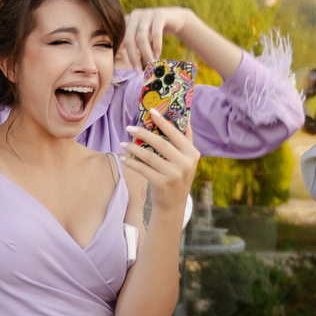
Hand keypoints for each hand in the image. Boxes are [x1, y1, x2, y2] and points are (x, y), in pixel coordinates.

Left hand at [117, 7, 194, 73]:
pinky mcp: (160, 14)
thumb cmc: (154, 30)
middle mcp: (135, 15)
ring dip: (146, 53)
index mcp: (127, 20)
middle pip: (129, 40)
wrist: (175, 18)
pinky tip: (158, 55)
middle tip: (138, 71)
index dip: (122, 54)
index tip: (125, 66)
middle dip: (133, 57)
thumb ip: (129, 41)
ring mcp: (147, 13)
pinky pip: (156, 32)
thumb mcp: (141, 35)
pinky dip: (156, 46)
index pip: (120, 39)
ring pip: (142, 38)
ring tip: (150, 63)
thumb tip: (117, 51)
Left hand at [123, 103, 200, 222]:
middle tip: (130, 127)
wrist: (173, 203)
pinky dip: (132, 163)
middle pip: (160, 143)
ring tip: (123, 143)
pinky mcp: (162, 183)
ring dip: (133, 148)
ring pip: (149, 156)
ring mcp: (174, 174)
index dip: (163, 121)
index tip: (151, 111)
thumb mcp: (187, 159)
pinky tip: (124, 158)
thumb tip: (185, 117)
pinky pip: (143, 169)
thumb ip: (185, 140)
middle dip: (143, 133)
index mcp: (192, 153)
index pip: (176, 133)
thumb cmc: (178, 176)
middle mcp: (185, 163)